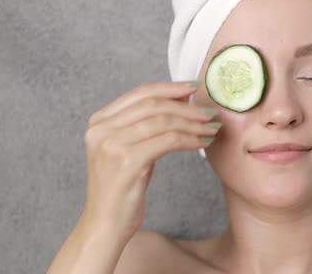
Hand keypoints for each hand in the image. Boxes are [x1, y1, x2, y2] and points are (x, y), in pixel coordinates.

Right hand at [80, 81, 219, 241]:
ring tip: (212, 128)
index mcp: (99, 121)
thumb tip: (182, 99)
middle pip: (153, 104)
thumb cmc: (122, 188)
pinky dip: (190, 139)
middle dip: (186, 106)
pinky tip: (203, 142)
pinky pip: (168, 141)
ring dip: (193, 123)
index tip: (194, 87)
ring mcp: (112, 145)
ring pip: (163, 121)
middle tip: (210, 112)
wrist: (105, 224)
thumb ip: (147, 124)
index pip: (140, 93)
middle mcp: (101, 129)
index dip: (170, 88)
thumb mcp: (131, 148)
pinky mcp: (127, 162)